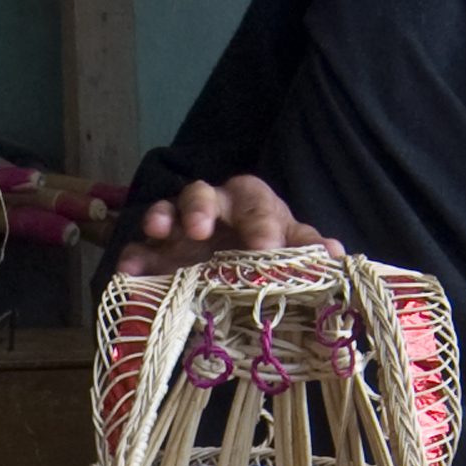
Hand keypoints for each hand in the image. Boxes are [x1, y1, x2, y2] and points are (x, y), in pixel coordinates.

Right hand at [118, 172, 328, 273]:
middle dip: (199, 208)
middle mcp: (213, 210)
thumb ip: (308, 248)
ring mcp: (181, 231)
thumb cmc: (271, 250)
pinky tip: (129, 271)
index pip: (254, 202)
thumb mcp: (292, 247)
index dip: (259, 222)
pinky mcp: (158, 254)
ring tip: (157, 231)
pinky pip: (140, 249)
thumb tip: (336, 254)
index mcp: (251, 204)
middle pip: (202, 194)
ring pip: (167, 211)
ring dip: (161, 218)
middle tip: (199, 230)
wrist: (242, 270)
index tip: (265, 248)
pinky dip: (134, 257)